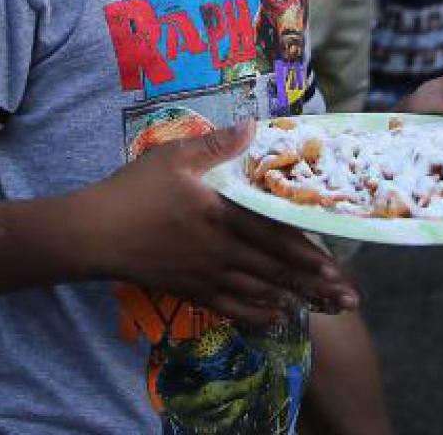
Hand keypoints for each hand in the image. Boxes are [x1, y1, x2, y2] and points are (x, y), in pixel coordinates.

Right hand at [90, 121, 357, 325]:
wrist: (95, 233)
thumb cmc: (134, 190)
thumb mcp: (175, 156)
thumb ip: (217, 144)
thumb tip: (253, 126)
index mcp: (222, 214)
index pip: (274, 236)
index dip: (307, 252)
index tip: (336, 266)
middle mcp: (221, 250)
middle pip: (275, 269)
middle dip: (313, 283)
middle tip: (347, 298)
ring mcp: (206, 275)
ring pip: (259, 291)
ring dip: (293, 299)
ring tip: (322, 309)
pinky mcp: (190, 290)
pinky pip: (231, 307)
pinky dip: (257, 314)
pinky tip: (275, 317)